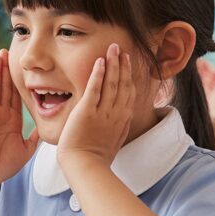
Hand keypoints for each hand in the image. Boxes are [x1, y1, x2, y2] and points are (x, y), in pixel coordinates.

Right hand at [0, 49, 38, 190]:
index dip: (19, 79)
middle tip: (8, 51)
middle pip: (5, 86)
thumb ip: (35, 138)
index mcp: (12, 119)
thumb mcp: (26, 149)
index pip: (16, 94)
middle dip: (7, 69)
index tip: (23, 66)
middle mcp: (0, 114)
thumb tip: (47, 130)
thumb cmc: (4, 165)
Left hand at [57, 43, 133, 175]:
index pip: (128, 92)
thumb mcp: (115, 139)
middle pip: (122, 84)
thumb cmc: (97, 157)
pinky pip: (94, 89)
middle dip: (122, 65)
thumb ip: (119, 125)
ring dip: (112, 64)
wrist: (85, 166)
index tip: (127, 62)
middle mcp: (116, 113)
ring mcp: (103, 112)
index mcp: (123, 119)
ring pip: (111, 83)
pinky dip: (98, 75)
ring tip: (112, 49)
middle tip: (121, 49)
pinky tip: (99, 62)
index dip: (128, 75)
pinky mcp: (87, 112)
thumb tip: (123, 117)